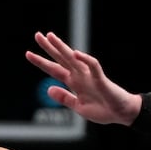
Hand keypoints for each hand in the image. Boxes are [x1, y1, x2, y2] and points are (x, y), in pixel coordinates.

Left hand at [26, 32, 140, 125]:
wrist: (121, 114)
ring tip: (51, 36)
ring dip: (62, 47)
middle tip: (37, 35)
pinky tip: (75, 53)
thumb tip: (48, 88)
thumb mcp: (78, 107)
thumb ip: (64, 98)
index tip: (28, 53)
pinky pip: (92, 66)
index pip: (54, 69)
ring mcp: (90, 76)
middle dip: (49, 48)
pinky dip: (84, 59)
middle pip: (61, 59)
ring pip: (73, 58)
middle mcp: (80, 76)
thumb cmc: (103, 110)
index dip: (41, 62)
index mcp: (74, 83)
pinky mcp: (101, 79)